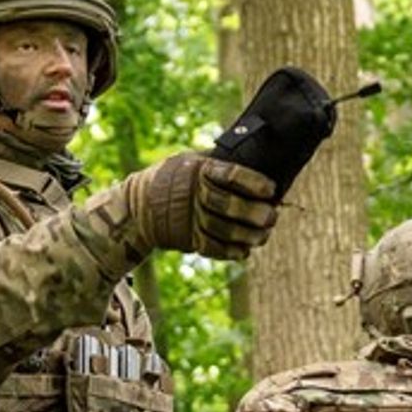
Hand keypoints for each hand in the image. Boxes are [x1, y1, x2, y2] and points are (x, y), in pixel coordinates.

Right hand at [106, 152, 279, 259]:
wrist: (140, 205)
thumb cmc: (177, 177)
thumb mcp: (193, 160)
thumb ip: (220, 163)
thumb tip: (260, 163)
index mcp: (198, 168)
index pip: (229, 174)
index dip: (253, 182)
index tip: (272, 189)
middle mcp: (192, 193)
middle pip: (226, 205)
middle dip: (253, 213)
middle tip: (272, 216)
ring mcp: (188, 218)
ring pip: (222, 230)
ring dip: (247, 235)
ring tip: (263, 235)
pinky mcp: (185, 238)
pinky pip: (210, 248)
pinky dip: (229, 252)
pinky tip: (244, 250)